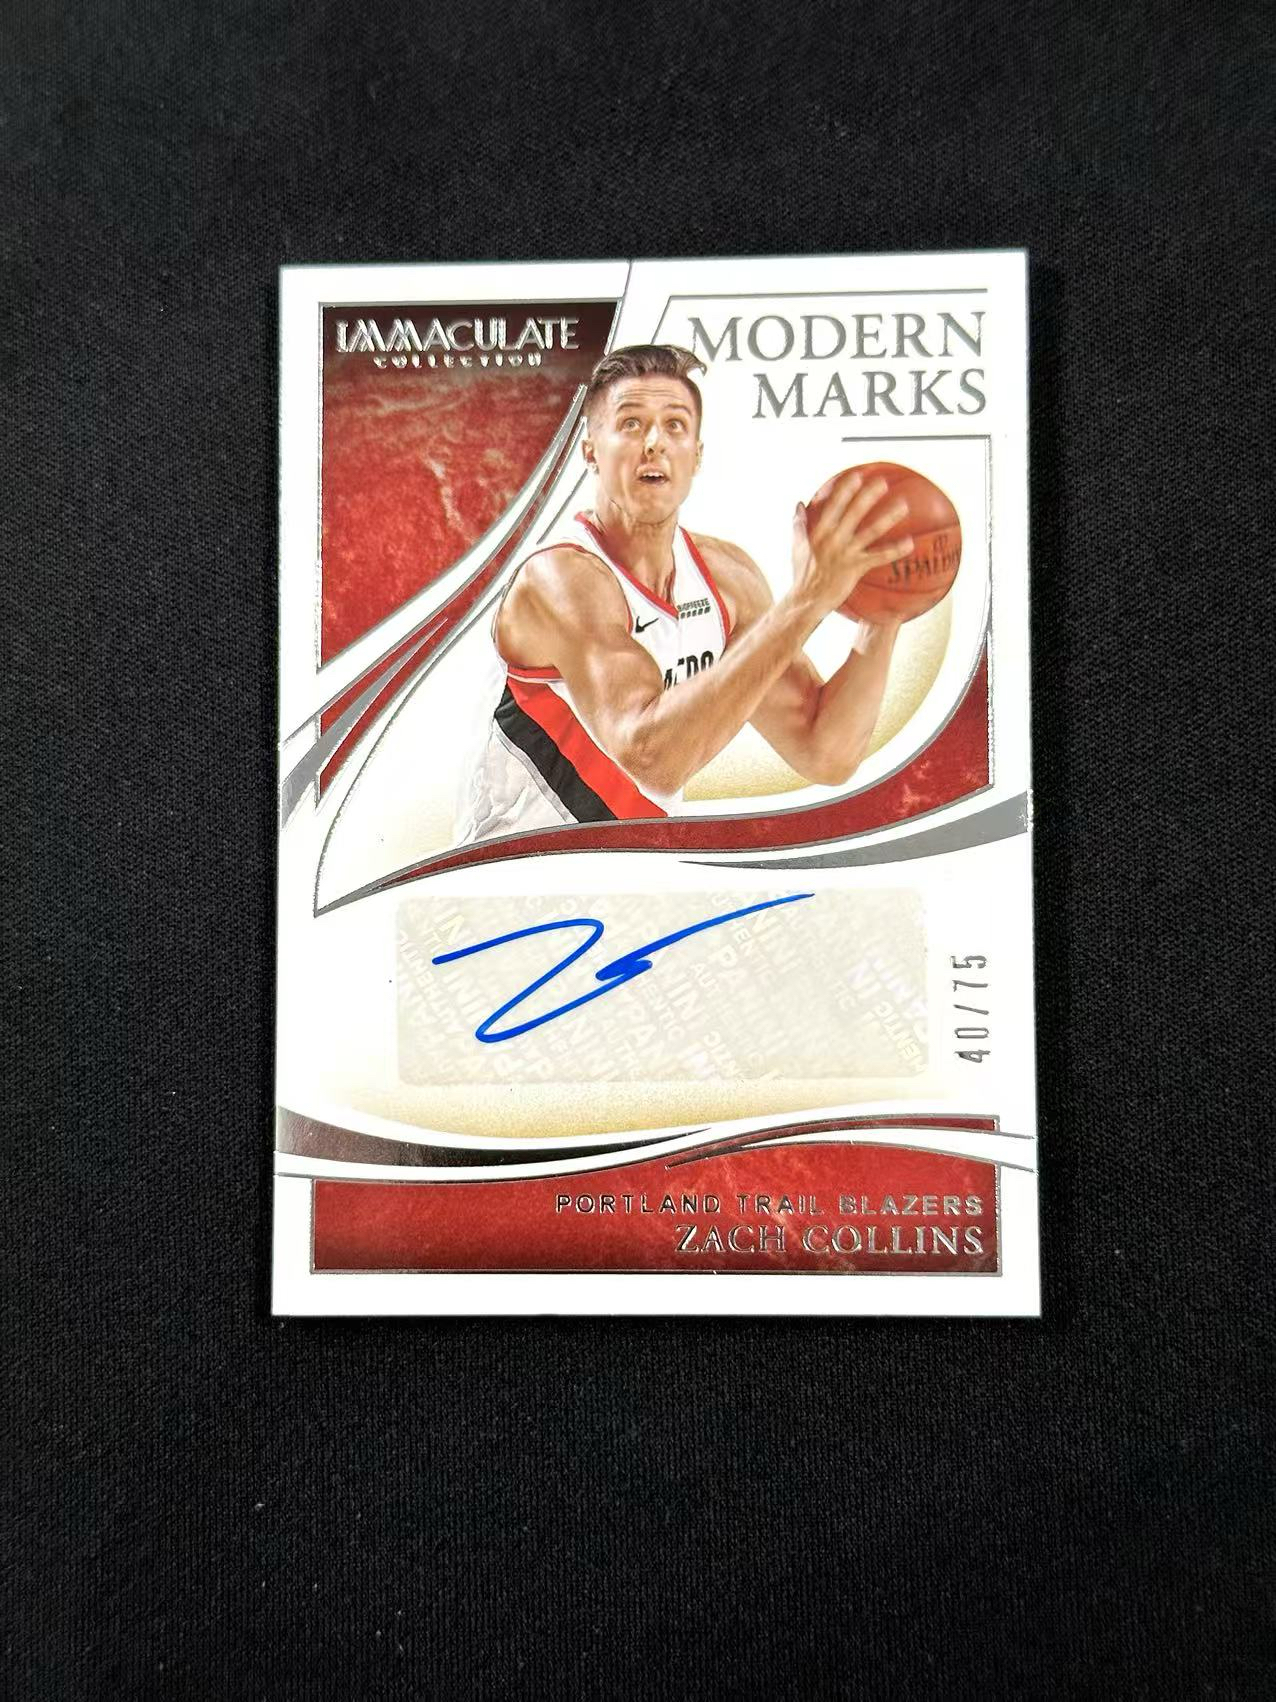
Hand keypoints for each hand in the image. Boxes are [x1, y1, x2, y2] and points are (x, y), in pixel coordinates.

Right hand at [790, 470, 912, 614]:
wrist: (807, 600)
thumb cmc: (802, 573)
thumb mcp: (798, 546)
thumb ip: (799, 524)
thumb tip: (799, 504)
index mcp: (820, 531)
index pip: (834, 506)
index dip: (846, 490)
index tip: (857, 476)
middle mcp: (834, 539)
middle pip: (854, 513)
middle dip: (869, 496)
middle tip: (883, 482)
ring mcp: (847, 553)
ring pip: (871, 531)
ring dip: (888, 518)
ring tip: (903, 506)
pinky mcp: (856, 568)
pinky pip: (879, 557)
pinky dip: (895, 550)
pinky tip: (910, 543)